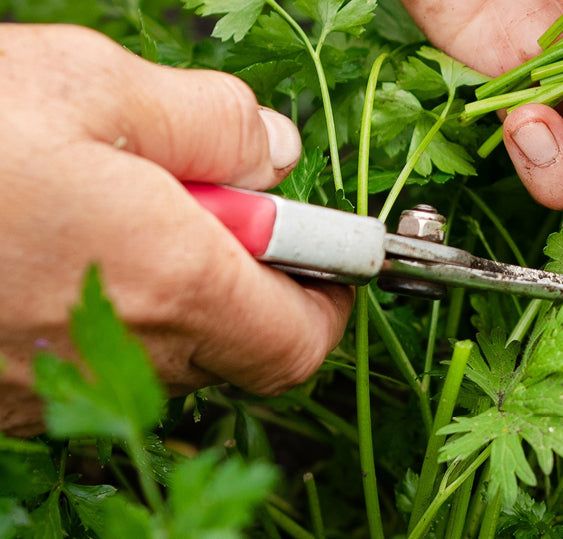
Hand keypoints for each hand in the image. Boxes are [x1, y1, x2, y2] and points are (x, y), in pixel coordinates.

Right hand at [0, 24, 352, 434]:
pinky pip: (84, 364)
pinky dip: (91, 311)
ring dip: (157, 290)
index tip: (320, 249)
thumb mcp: (88, 83)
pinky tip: (38, 249)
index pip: (300, 338)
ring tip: (89, 210)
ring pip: (156, 354)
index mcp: (171, 284)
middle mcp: (120, 359)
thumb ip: (210, 121)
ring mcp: (50, 390)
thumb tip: (275, 152)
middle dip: (236, 276)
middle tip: (190, 201)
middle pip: (233, 345)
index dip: (324, 293)